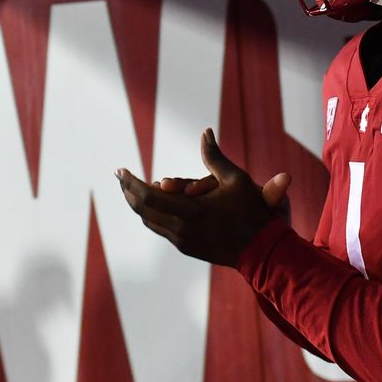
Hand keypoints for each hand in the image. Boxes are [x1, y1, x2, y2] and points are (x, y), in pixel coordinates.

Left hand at [116, 128, 291, 266]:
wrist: (262, 250)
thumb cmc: (252, 212)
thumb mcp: (236, 179)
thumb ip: (214, 156)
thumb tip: (205, 131)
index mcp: (191, 211)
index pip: (147, 197)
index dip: (130, 183)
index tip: (120, 170)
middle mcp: (181, 228)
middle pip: (142, 210)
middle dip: (128, 192)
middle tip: (122, 177)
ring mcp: (182, 241)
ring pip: (149, 222)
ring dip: (139, 205)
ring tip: (132, 191)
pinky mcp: (186, 248)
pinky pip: (161, 229)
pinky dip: (153, 215)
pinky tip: (154, 207)